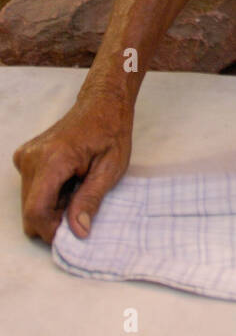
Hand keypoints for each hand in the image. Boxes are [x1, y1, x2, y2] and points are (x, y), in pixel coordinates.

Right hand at [13, 83, 133, 243]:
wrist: (102, 103)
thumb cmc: (110, 132)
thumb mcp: (110, 169)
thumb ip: (90, 200)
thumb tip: (78, 231)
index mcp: (52, 160)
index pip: (36, 211)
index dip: (52, 231)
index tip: (74, 232)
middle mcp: (31, 158)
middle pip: (30, 211)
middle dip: (54, 219)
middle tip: (81, 204)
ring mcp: (24, 157)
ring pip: (29, 204)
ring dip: (52, 206)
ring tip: (77, 188)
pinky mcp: (24, 158)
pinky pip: (31, 191)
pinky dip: (49, 195)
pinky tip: (69, 181)